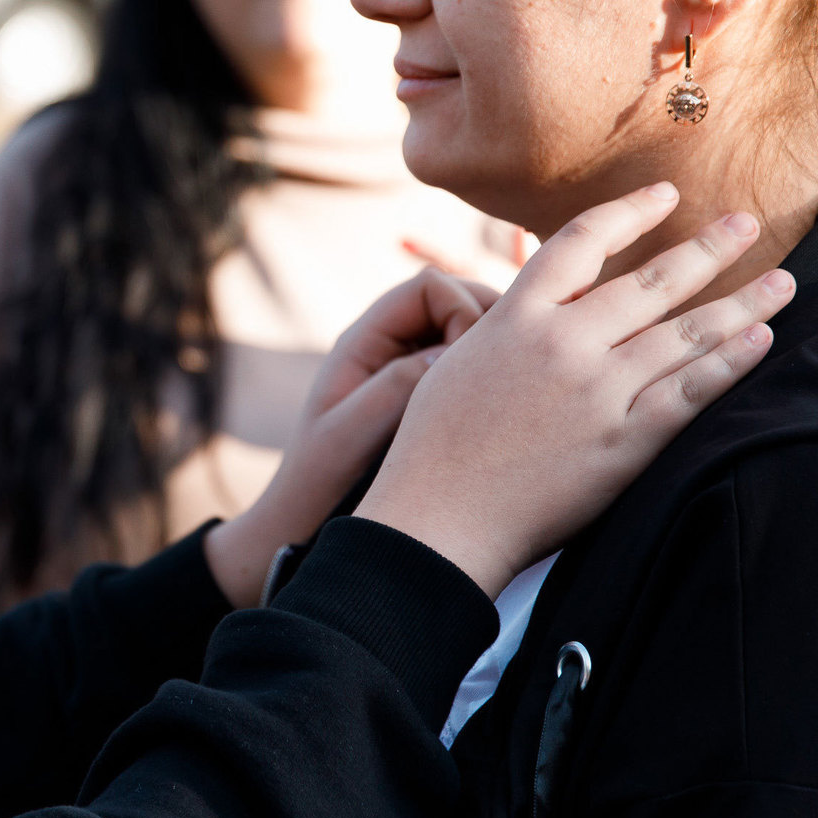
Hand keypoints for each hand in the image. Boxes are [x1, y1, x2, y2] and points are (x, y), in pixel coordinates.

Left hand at [203, 268, 495, 607]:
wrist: (300, 531)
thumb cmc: (318, 487)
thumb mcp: (352, 435)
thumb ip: (398, 387)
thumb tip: (456, 351)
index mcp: (363, 343)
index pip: (430, 287)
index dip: (465, 306)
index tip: (480, 358)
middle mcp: (387, 350)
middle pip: (456, 303)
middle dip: (491, 326)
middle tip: (517, 372)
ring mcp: (408, 375)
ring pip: (469, 338)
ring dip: (496, 357)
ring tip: (516, 397)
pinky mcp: (426, 405)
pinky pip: (469, 376)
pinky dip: (494, 385)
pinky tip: (508, 421)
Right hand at [357, 183, 794, 595]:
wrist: (437, 521)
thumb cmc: (433, 447)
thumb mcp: (457, 361)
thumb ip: (508, 327)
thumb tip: (546, 305)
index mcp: (515, 317)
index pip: (582, 240)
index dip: (630, 211)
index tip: (667, 195)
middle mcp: (561, 343)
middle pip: (652, 280)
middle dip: (709, 248)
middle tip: (748, 222)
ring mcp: (595, 393)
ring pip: (684, 333)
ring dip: (742, 303)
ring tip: (782, 282)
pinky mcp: (621, 444)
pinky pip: (689, 393)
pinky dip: (729, 364)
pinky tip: (762, 342)